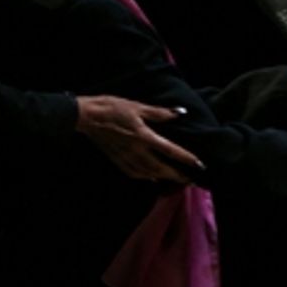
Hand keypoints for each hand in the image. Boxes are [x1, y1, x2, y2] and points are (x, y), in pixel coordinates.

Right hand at [75, 95, 202, 182]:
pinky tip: (151, 177)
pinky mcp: (117, 160)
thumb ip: (160, 113)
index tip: (199, 165)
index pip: (170, 150)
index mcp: (143, 136)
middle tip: (191, 179)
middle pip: (160, 168)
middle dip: (177, 175)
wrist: (87, 116)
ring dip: (163, 178)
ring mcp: (125, 157)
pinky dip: (145, 177)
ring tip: (176, 180)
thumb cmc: (113, 108)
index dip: (186, 158)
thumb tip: (180, 113)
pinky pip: (134, 173)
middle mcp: (136, 150)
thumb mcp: (138, 106)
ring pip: (148, 173)